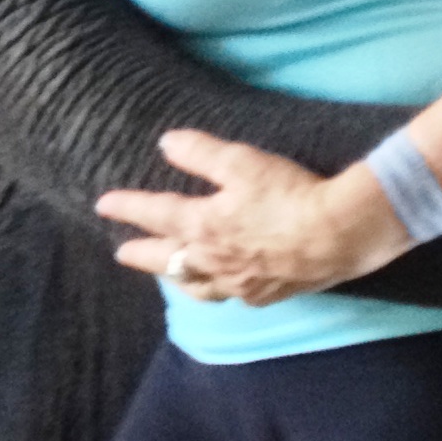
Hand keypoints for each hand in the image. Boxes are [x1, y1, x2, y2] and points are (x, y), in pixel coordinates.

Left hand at [96, 130, 410, 304]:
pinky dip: (217, 290)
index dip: (127, 208)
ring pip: (195, 285)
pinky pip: (232, 296)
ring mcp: (238, 283)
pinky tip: (223, 287)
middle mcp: (213, 260)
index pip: (154, 215)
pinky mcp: (266, 294)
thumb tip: (166, 144)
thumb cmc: (288, 194)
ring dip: (175, 277)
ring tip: (167, 275)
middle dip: (140, 254)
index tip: (103, 205)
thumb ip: (200, 153)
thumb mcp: (241, 163)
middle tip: (121, 253)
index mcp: (202, 225)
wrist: (338, 234)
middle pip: (166, 259)